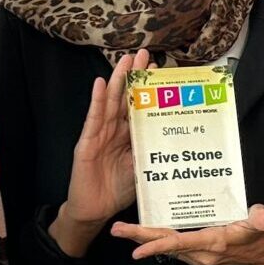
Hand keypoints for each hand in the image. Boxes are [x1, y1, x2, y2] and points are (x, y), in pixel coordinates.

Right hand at [56, 52, 145, 233]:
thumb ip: (153, 150)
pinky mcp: (86, 143)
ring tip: (125, 61)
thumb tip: (177, 135)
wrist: (95, 211)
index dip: (148, 88)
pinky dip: (96, 101)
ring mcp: (99, 134)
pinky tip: (99, 83)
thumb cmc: (118, 190)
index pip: (140, 106)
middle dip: (134, 76)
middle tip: (145, 53)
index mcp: (129, 135)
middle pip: (125, 98)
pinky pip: (93, 119)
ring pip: (110, 103)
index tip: (159, 70)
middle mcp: (115, 130)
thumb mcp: (143, 168)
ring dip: (117, 80)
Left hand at [110, 203, 263, 264]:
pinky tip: (144, 230)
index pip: (180, 243)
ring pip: (165, 246)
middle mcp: (201, 253)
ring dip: (144, 238)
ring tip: (122, 229)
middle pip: (165, 245)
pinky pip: (172, 246)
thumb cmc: (263, 237)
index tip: (136, 249)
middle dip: (139, 239)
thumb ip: (262, 220)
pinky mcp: (197, 254)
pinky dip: (157, 239)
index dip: (157, 245)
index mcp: (213, 243)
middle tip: (116, 230)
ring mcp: (198, 256)